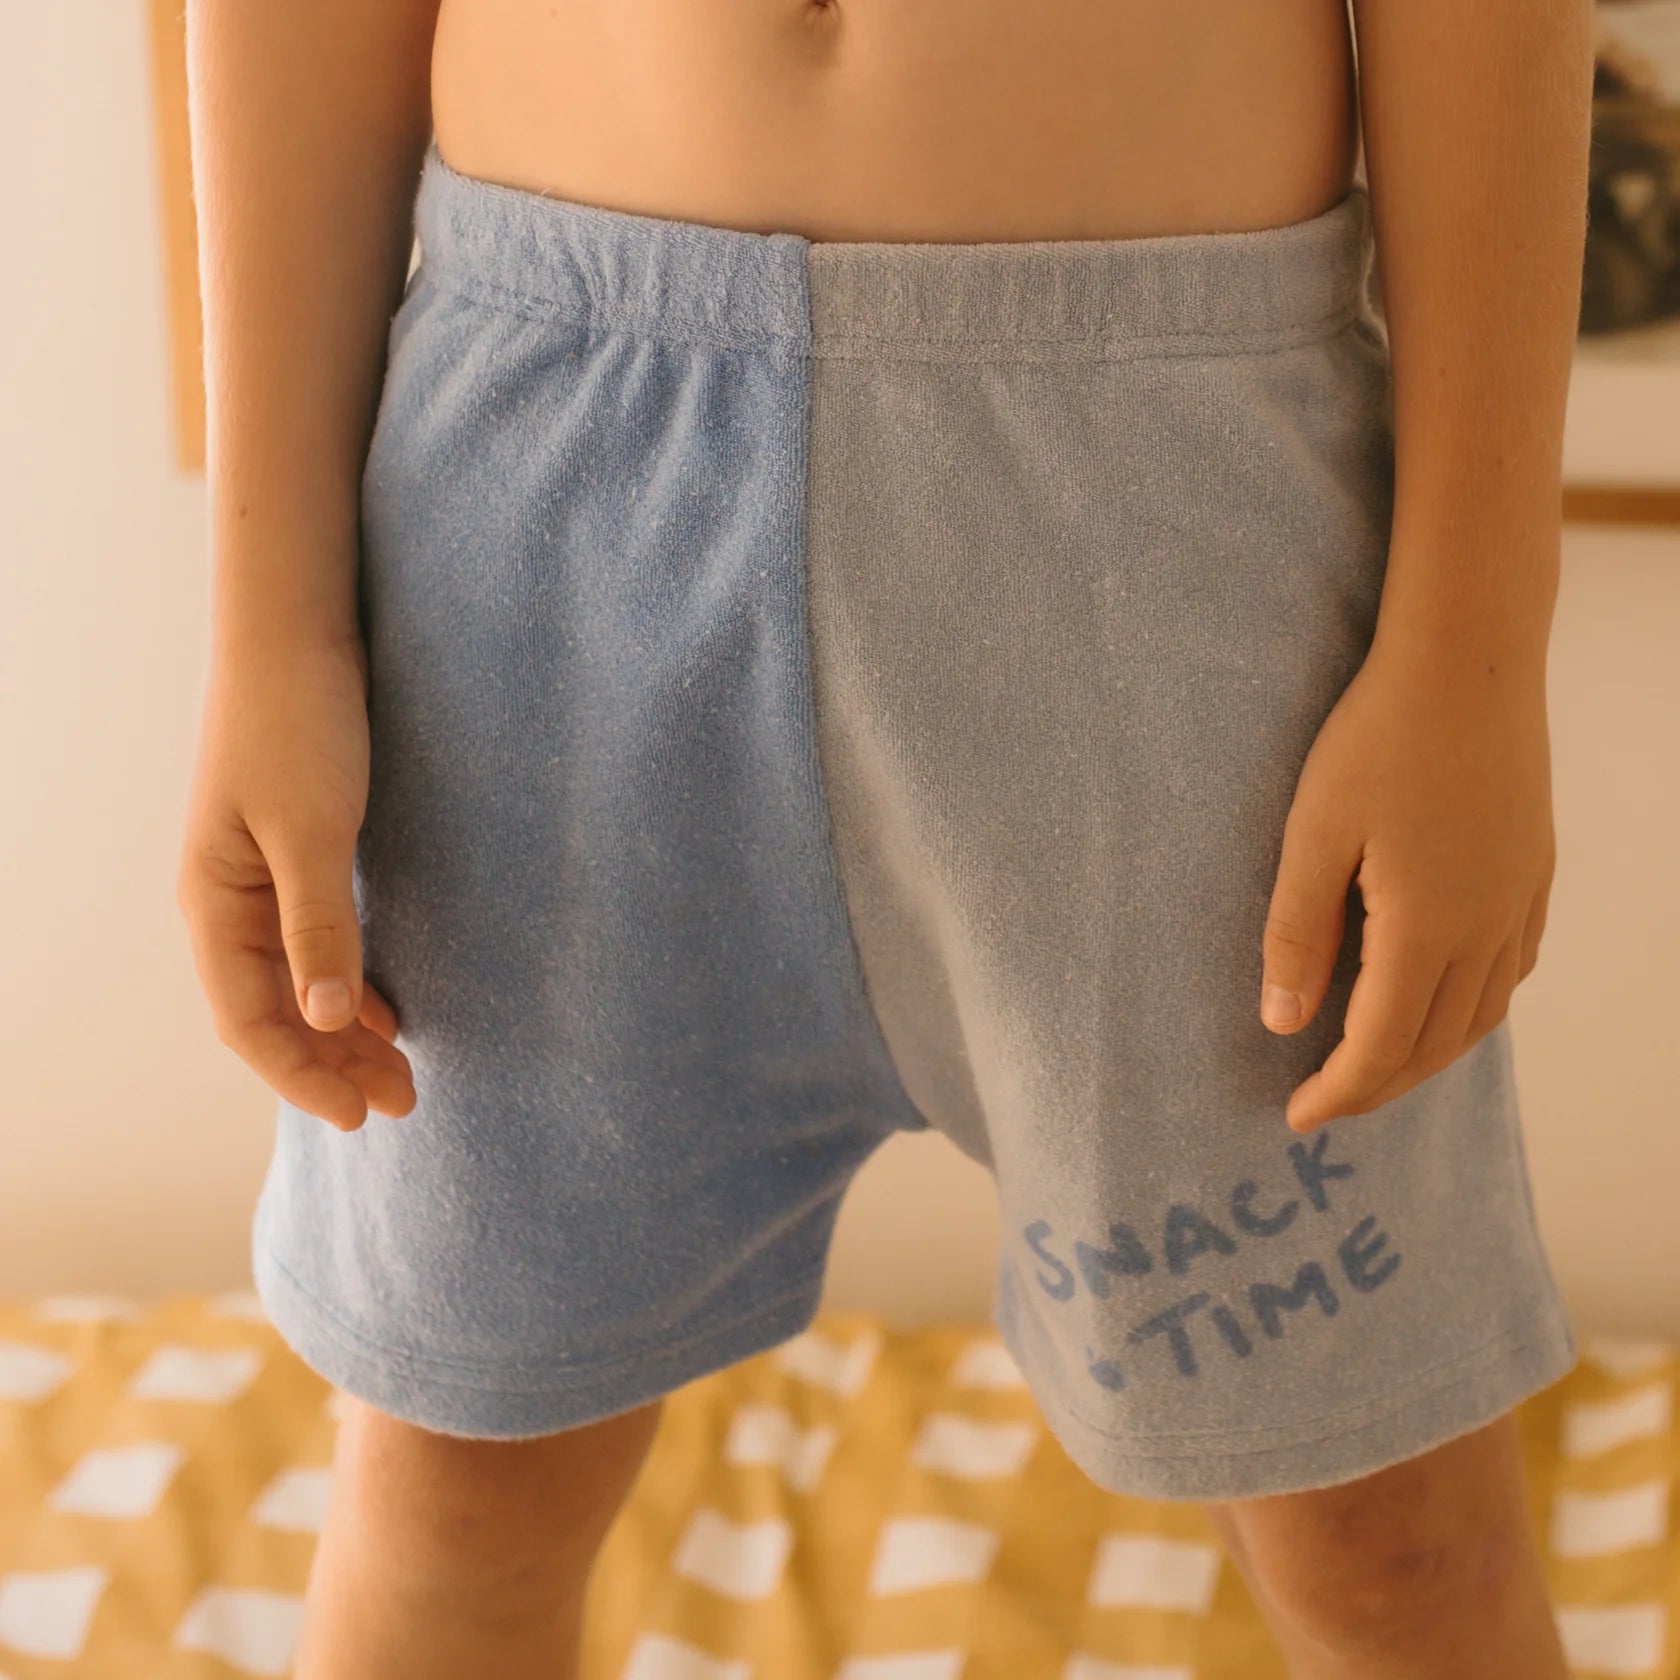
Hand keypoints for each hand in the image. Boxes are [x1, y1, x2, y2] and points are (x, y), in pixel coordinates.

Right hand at [175, 627, 416, 1131]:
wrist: (297, 633)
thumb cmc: (298, 724)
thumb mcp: (313, 831)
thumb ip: (319, 926)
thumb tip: (329, 1020)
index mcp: (213, 903)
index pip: (249, 1020)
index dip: (302, 1075)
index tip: (360, 1116)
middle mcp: (227, 903)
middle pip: (274, 1012)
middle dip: (332, 1065)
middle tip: (404, 1102)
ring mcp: (260, 882)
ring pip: (297, 984)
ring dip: (344, 1033)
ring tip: (400, 1073)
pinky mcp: (298, 857)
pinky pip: (314, 947)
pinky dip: (349, 985)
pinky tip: (384, 1011)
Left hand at [1258, 635, 1555, 1131]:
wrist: (1469, 658)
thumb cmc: (1376, 738)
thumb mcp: (1312, 835)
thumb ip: (1297, 932)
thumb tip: (1282, 1023)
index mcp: (1426, 928)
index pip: (1380, 1045)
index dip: (1338, 1091)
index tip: (1296, 1118)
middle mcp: (1486, 928)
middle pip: (1435, 1044)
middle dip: (1379, 1086)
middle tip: (1328, 1102)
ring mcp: (1520, 900)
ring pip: (1482, 1015)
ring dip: (1428, 1055)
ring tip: (1377, 1066)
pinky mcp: (1535, 871)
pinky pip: (1512, 969)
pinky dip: (1474, 1009)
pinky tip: (1445, 1000)